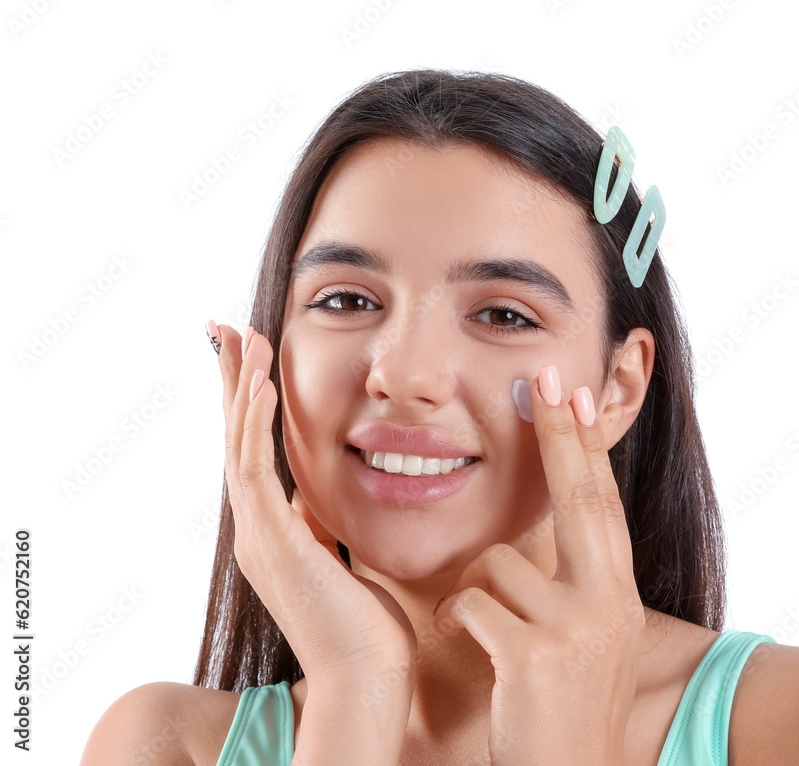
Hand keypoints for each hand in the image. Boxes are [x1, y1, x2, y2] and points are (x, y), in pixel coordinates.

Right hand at [216, 323, 416, 699]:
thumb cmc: (365, 627)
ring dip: (239, 390)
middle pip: (234, 441)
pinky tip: (262, 385)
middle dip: (230, 383)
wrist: (367, 677)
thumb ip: (317, 529)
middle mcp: (256, 531)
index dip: (245, 405)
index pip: (252, 453)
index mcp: (272, 533)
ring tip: (242, 341)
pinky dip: (254, 424)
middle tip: (223, 329)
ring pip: (238, 447)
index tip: (247, 359)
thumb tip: (310, 502)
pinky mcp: (274, 543)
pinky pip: (256, 470)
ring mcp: (259, 538)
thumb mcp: (338, 561)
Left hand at [432, 365, 645, 765]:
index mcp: (619, 600)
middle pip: (581, 500)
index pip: (603, 508)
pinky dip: (454, 618)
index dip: (586, 450)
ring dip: (474, 591)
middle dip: (558, 435)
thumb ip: (569, 592)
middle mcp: (609, 606)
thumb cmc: (561, 717)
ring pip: (498, 563)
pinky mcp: (534, 656)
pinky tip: (462, 645)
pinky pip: (470, 602)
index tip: (574, 398)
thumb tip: (539, 540)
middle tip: (544, 379)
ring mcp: (576, 630)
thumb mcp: (586, 648)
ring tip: (479, 634)